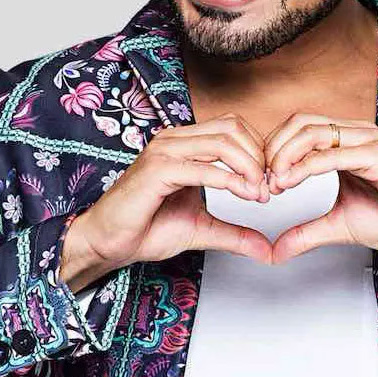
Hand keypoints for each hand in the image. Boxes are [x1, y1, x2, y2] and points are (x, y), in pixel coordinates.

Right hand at [61, 113, 274, 292]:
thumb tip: (267, 249)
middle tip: (268, 187)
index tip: (269, 184)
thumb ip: (236, 233)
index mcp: (184, 143)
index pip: (234, 128)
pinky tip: (244, 195)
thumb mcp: (203, 229)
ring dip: (249, 166)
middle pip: (234, 128)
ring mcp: (164, 151)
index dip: (258, 152)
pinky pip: (202, 167)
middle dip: (259, 157)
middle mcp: (174, 139)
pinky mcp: (156, 170)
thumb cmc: (146, 229)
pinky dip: (229, 180)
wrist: (108, 243)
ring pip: (223, 141)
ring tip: (258, 193)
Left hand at [262, 112, 377, 288]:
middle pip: (298, 123)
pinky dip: (305, 167)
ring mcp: (367, 141)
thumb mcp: (337, 226)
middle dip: (272, 150)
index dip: (272, 151)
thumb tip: (275, 251)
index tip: (260, 183)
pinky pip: (333, 153)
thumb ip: (305, 233)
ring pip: (311, 132)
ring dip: (284, 156)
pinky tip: (288, 183)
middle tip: (261, 182)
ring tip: (273, 184)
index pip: (297, 129)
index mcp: (345, 142)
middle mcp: (355, 134)